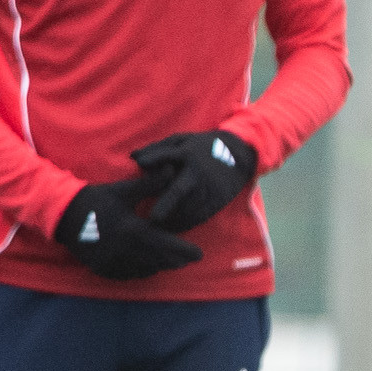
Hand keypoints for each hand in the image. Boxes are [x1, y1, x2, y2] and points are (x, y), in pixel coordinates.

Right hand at [57, 177, 200, 281]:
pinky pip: (127, 275)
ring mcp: (112, 262)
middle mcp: (124, 250)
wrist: (63, 215)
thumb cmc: (97, 200)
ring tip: (172, 262)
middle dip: (176, 260)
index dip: (185, 251)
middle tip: (189, 260)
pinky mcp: (102, 269)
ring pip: (145, 270)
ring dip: (160, 266)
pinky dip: (140, 271)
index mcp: (133, 230)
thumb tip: (172, 171)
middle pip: (159, 261)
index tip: (199, 254)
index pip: (166, 245)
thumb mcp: (125, 190)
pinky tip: (148, 267)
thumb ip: (151, 184)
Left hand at [127, 129, 258, 230]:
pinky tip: (173, 228)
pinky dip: (186, 224)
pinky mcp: (217, 201)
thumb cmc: (201, 147)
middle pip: (180, 192)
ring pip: (189, 209)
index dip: (157, 170)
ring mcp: (210, 188)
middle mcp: (199, 173)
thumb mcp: (181, 141)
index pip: (169, 160)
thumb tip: (133, 158)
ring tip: (157, 229)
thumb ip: (157, 150)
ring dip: (173, 220)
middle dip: (167, 206)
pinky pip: (200, 216)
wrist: (238, 154)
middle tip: (153, 220)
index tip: (146, 185)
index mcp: (188, 155)